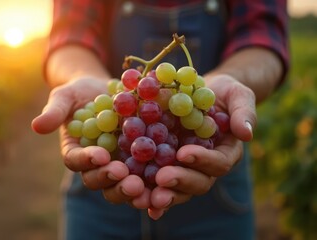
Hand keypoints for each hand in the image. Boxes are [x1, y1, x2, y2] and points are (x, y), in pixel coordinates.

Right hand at [31, 77, 146, 205]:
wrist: (107, 91)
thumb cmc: (81, 93)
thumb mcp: (66, 96)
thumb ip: (55, 111)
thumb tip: (37, 126)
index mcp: (76, 151)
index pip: (76, 161)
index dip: (87, 160)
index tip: (101, 155)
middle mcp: (95, 164)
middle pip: (99, 180)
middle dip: (112, 181)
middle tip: (127, 178)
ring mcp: (118, 165)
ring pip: (121, 184)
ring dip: (132, 190)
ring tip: (145, 188)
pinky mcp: (139, 162)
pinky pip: (144, 177)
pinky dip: (152, 185)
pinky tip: (164, 186)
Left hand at [147, 74, 255, 218]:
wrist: (196, 93)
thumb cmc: (221, 93)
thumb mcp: (236, 94)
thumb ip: (243, 111)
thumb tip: (246, 133)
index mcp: (225, 153)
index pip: (219, 163)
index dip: (203, 160)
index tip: (183, 153)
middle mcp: (205, 167)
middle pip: (197, 182)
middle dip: (180, 181)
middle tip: (162, 178)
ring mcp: (184, 169)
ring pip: (177, 189)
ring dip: (162, 194)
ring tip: (145, 196)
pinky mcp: (164, 166)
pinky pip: (157, 184)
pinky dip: (148, 193)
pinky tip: (136, 199)